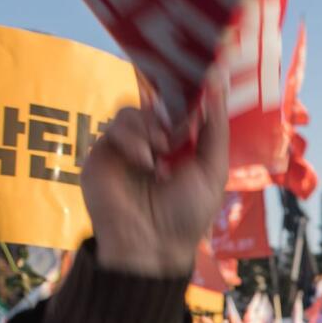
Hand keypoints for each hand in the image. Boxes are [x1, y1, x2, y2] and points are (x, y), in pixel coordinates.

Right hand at [82, 84, 229, 277]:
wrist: (152, 246)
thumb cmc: (187, 214)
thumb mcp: (213, 170)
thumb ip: (215, 128)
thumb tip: (219, 83)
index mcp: (181, 146)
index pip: (180, 106)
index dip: (188, 92)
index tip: (202, 76)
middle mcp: (152, 143)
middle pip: (154, 103)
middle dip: (168, 112)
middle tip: (176, 132)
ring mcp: (125, 148)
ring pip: (131, 111)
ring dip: (149, 126)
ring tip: (160, 153)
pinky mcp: (102, 154)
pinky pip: (113, 127)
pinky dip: (132, 138)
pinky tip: (145, 161)